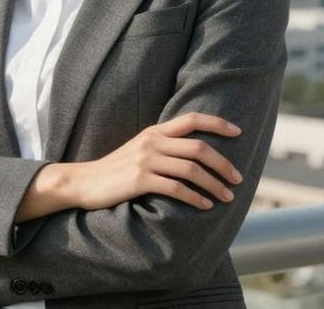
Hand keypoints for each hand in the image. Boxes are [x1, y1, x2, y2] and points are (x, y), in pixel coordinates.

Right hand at [76, 111, 244, 210]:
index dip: (218, 124)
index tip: (238, 132)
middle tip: (238, 179)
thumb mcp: (139, 149)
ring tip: (227, 197)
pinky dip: (195, 198)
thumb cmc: (115, 169)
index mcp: (154, 131)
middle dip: (223, 163)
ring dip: (214, 185)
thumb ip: (163, 146)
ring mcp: (145, 160)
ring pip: (192, 170)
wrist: (84, 181)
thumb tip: (194, 153)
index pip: (192, 119)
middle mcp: (152, 142)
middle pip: (199, 147)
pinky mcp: (140, 180)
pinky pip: (176, 188)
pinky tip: (204, 205)